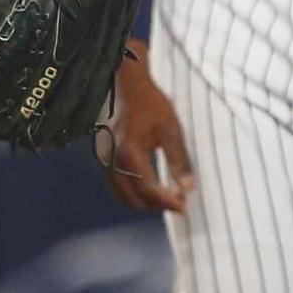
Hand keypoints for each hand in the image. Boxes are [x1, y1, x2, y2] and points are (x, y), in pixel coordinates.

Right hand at [99, 42, 193, 212]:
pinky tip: (151, 188)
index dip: (167, 201)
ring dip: (144, 202)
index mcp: (130, 153)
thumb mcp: (171, 129)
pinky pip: (117, 187)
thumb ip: (179, 160)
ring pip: (123, 196)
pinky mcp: (104, 159)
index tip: (184, 206)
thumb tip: (189, 188)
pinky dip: (133, 194)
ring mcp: (105, 161)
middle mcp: (113, 161)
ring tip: (167, 198)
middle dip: (157, 205)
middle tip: (179, 203)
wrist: (126, 86)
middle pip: (133, 198)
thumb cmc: (151, 104)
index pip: (148, 189)